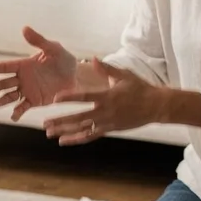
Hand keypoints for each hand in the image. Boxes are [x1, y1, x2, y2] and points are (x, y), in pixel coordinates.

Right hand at [0, 27, 80, 119]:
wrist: (77, 77)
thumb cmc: (64, 60)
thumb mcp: (53, 48)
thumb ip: (38, 41)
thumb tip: (24, 28)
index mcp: (24, 65)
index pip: (5, 67)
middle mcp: (22, 78)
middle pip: (4, 83)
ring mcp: (28, 91)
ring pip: (10, 96)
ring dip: (1, 101)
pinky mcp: (35, 101)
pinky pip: (24, 107)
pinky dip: (17, 112)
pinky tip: (13, 116)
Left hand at [42, 59, 164, 145]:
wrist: (156, 107)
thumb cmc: (140, 88)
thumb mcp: (124, 75)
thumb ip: (106, 69)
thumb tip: (92, 59)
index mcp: (107, 96)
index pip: (84, 97)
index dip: (68, 98)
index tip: (54, 99)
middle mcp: (105, 111)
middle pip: (78, 118)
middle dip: (60, 121)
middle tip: (44, 123)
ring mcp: (107, 122)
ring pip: (82, 129)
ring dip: (65, 131)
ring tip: (49, 133)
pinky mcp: (109, 130)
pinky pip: (90, 136)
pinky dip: (76, 139)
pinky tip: (64, 141)